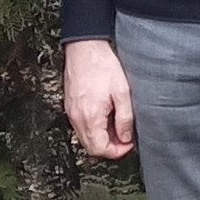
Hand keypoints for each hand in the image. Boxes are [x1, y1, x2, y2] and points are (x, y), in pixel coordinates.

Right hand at [62, 40, 134, 159]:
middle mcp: (77, 118)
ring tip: (118, 124)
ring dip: (102, 137)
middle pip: (91, 147)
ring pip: (86, 137)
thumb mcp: (122, 93)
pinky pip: (82, 125)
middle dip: (110, 147)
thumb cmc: (103, 66)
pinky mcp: (70, 106)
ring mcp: (71, 112)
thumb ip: (125, 118)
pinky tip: (107, 115)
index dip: (116, 152)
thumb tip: (126, 137)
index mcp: (90, 117)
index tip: (129, 144)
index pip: (99, 149)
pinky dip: (95, 127)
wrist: (84, 48)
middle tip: (126, 137)